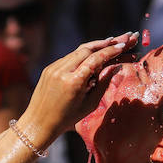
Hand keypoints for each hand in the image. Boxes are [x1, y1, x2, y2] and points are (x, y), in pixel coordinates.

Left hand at [19, 35, 136, 140]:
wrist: (39, 122)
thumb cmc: (68, 118)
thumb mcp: (90, 104)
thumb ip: (103, 83)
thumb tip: (115, 66)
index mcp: (73, 82)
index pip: (95, 59)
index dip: (110, 51)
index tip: (123, 45)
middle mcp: (62, 71)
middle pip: (87, 49)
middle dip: (105, 44)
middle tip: (121, 40)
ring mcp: (54, 68)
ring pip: (78, 51)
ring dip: (95, 47)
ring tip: (111, 42)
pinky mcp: (50, 68)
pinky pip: (69, 57)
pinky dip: (83, 54)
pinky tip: (94, 53)